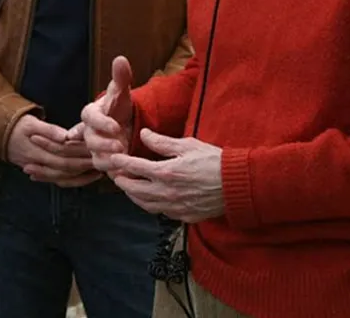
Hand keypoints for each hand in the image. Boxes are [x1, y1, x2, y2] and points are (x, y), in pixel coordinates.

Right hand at [7, 114, 100, 187]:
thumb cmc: (17, 125)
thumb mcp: (31, 122)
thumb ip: (48, 129)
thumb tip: (65, 137)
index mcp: (38, 150)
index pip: (64, 154)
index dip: (80, 152)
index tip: (96, 148)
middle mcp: (39, 163)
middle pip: (66, 167)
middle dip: (85, 165)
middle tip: (103, 161)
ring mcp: (40, 170)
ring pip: (63, 177)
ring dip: (82, 176)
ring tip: (98, 171)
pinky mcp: (41, 172)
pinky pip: (58, 181)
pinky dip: (73, 181)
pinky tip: (86, 178)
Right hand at [77, 56, 133, 173]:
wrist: (126, 123)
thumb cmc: (120, 106)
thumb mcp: (122, 91)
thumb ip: (121, 77)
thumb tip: (120, 59)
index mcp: (91, 113)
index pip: (89, 117)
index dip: (101, 123)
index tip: (115, 126)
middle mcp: (89, 131)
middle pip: (90, 140)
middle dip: (103, 144)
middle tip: (119, 146)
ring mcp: (94, 148)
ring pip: (94, 157)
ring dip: (107, 160)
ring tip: (122, 160)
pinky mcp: (102, 161)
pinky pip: (102, 169)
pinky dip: (112, 170)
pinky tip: (124, 171)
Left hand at [109, 130, 223, 223]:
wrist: (236, 184)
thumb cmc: (213, 160)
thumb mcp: (187, 145)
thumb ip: (162, 142)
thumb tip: (143, 134)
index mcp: (166, 173)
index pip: (135, 168)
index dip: (121, 163)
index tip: (113, 158)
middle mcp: (167, 193)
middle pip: (135, 191)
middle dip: (123, 183)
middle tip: (116, 176)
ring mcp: (175, 207)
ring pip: (146, 205)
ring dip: (134, 196)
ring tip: (129, 188)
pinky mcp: (184, 216)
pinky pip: (161, 212)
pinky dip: (151, 205)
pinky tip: (150, 198)